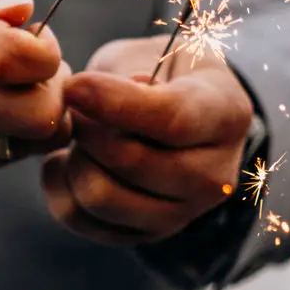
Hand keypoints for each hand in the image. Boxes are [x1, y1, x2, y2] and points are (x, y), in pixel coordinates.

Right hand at [0, 0, 69, 165]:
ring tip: (21, 80)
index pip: (4, 60)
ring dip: (41, 114)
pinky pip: (8, 157)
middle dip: (56, 90)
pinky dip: (20, 133)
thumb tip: (21, 13)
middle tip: (42, 65)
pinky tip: (4, 99)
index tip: (38, 37)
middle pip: (28, 118)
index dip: (44, 52)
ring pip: (26, 145)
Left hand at [40, 34, 256, 246]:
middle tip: (74, 104)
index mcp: (227, 116)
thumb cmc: (164, 75)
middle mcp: (215, 175)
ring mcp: (184, 213)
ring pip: (102, 198)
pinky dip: (61, 188)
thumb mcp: (153, 54)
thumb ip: (127, 72)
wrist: (181, 114)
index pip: (172, 120)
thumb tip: (91, 100)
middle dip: (87, 128)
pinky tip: (68, 159)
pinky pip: (82, 221)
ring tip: (78, 135)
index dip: (115, 103)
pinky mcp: (147, 235)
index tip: (74, 86)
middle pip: (132, 162)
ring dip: (75, 159)